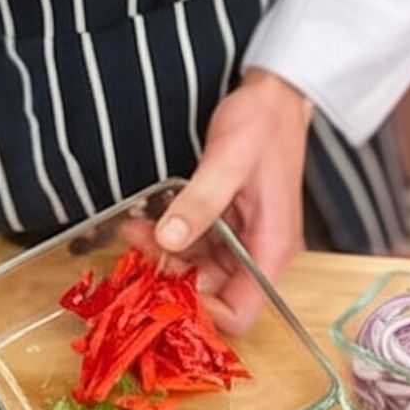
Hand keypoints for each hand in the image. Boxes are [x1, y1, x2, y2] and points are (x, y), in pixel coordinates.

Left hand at [129, 70, 312, 334]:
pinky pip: (190, 248)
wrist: (274, 96)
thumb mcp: (229, 161)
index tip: (161, 292)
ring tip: (136, 229)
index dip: (201, 313)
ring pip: (194, 272)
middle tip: (139, 247)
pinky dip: (166, 239)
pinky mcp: (223, 229)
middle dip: (170, 278)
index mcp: (270, 250)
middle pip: (210, 294)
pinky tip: (145, 222)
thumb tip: (169, 239)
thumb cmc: (264, 125)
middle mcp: (256, 254)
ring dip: (162, 257)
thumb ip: (200, 202)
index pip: (239, 313)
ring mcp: (238, 243)